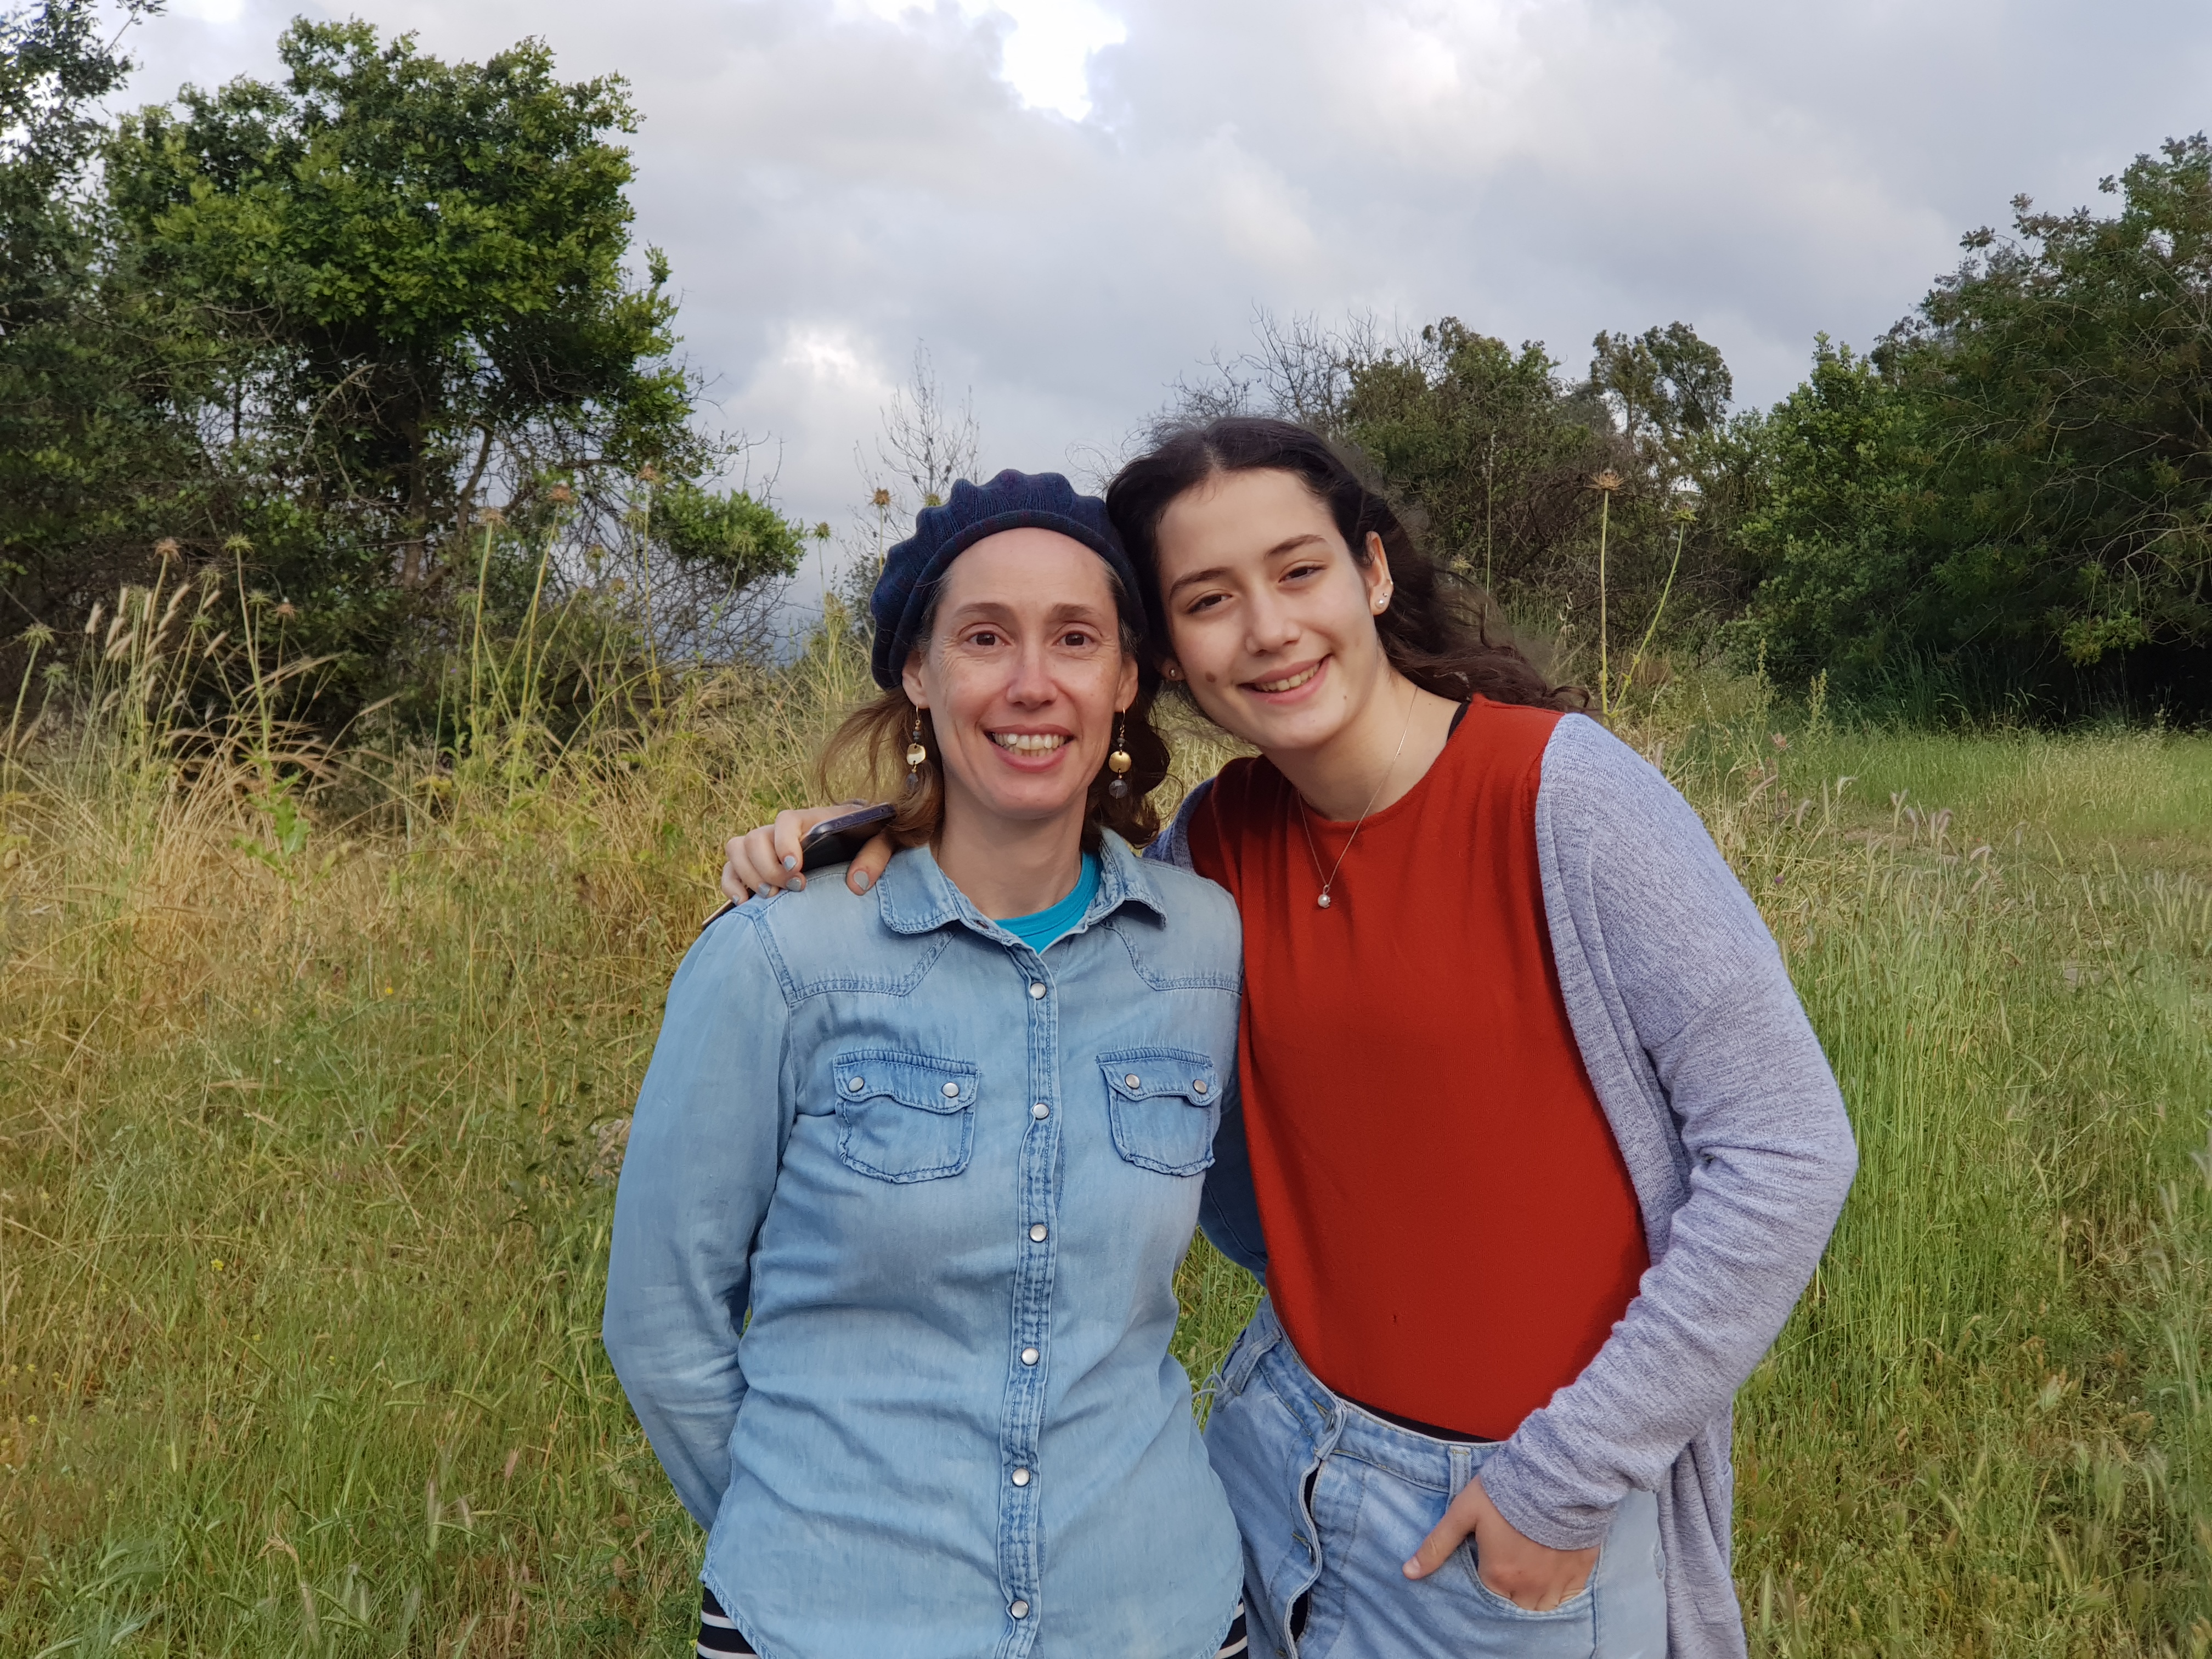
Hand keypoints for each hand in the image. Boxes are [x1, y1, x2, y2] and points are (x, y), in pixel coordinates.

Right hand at [720, 805, 894, 901]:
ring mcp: (765, 846)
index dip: (785, 843)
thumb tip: (857, 883)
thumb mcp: (882, 840)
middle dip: (768, 867)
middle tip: (791, 888)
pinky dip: (731, 884)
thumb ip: (876, 856)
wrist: (859, 838)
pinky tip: (745, 902)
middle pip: (755, 838)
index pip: (786, 820)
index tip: (796, 868)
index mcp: (811, 819)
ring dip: (748, 874)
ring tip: (771, 896)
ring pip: (737, 849)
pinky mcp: (756, 865)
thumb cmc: (869, 837)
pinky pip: (730, 869)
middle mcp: (781, 830)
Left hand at [1402, 1474, 1597, 1610]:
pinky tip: (1552, 1568)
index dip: (1488, 1575)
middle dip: (1509, 1588)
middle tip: (1510, 1560)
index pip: (1488, 1594)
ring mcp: (1556, 1582)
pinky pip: (1567, 1597)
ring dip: (1533, 1594)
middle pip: (1514, 1604)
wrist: (1557, 1475)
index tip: (1491, 1558)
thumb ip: (1437, 1545)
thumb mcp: (1463, 1512)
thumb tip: (1408, 1572)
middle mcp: (1528, 1587)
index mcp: (1499, 1576)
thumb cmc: (1507, 1491)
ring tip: (1529, 1566)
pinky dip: (1559, 1590)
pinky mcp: (1580, 1572)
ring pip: (1541, 1606)